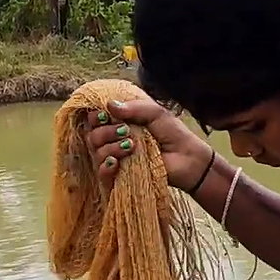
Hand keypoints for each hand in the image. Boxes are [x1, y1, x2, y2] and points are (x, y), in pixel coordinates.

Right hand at [82, 99, 213, 191]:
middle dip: (106, 131)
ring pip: (96, 151)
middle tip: (126, 132)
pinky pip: (101, 172)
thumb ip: (134, 107)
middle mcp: (113, 138)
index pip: (94, 117)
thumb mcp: (155, 113)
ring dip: (111, 147)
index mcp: (119, 121)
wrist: (187, 158)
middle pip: (92, 134)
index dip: (96, 115)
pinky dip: (105, 166)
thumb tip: (108, 105)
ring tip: (132, 146)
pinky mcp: (120, 174)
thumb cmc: (173, 133)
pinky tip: (117, 163)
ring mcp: (116, 157)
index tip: (107, 115)